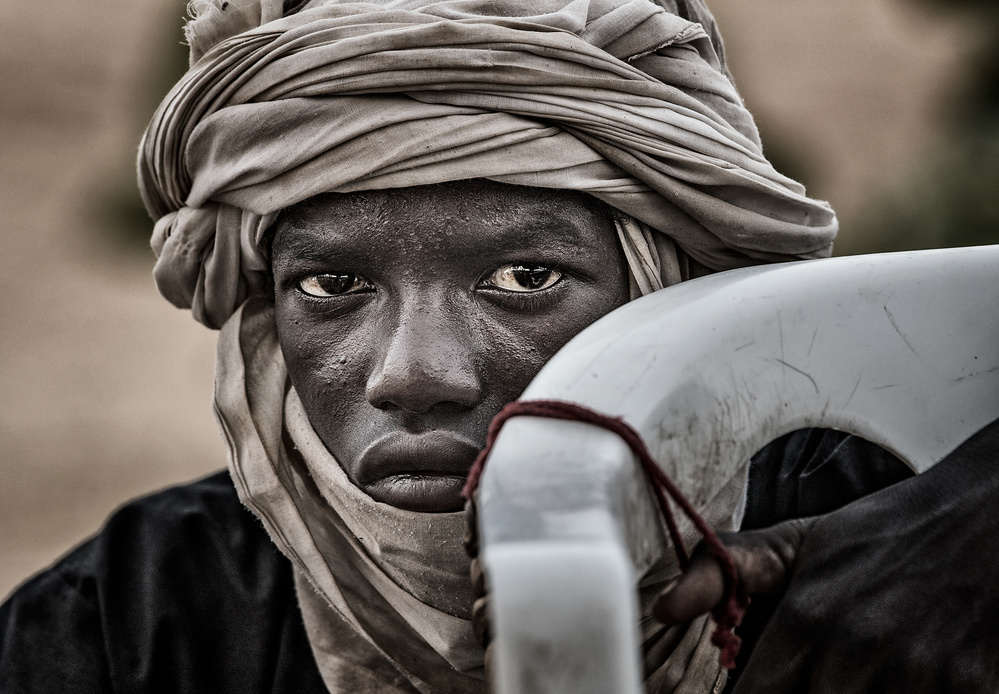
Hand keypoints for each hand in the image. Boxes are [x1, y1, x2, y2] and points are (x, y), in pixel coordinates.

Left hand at [655, 418, 998, 693]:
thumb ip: (727, 572)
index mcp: (809, 617)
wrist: (983, 518)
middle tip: (816, 675)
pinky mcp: (973, 689)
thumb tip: (663, 606)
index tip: (760, 691)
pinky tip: (908, 676)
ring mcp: (920, 674)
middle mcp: (857, 650)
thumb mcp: (801, 543)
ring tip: (864, 670)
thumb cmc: (884, 537)